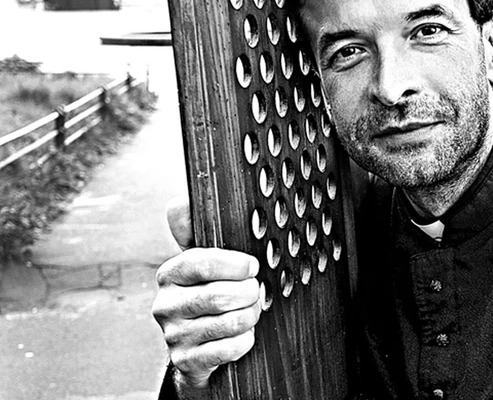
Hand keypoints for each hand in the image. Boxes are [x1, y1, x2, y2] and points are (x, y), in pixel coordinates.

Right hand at [153, 198, 261, 389]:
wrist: (197, 346)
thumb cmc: (206, 294)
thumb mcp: (201, 262)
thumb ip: (194, 232)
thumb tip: (178, 203)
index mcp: (170, 274)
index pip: (201, 262)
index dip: (235, 264)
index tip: (251, 266)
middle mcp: (165, 305)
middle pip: (218, 295)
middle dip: (248, 293)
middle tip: (255, 291)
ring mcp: (173, 335)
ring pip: (229, 322)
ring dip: (250, 316)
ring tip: (251, 310)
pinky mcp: (185, 361)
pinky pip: (228, 348)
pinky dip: (244, 340)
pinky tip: (242, 334)